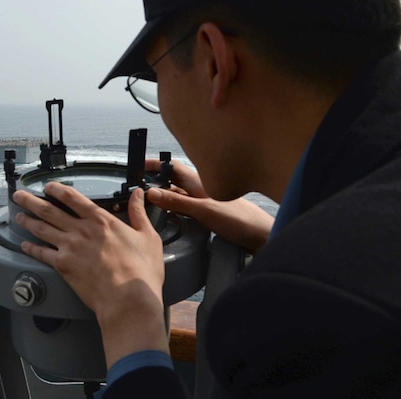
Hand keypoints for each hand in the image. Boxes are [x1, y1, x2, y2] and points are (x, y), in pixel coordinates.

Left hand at [14, 183, 169, 366]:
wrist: (128, 299)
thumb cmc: (140, 271)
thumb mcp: (147, 236)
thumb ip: (139, 213)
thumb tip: (138, 195)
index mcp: (101, 221)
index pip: (73, 198)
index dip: (57, 189)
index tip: (48, 186)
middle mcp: (81, 230)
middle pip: (50, 210)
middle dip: (31, 201)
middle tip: (19, 195)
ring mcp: (70, 247)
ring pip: (42, 229)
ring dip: (28, 221)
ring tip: (18, 215)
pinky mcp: (63, 266)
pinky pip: (42, 254)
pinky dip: (31, 248)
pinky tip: (24, 245)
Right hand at [145, 159, 273, 252]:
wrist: (263, 236)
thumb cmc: (240, 220)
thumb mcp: (203, 210)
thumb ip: (177, 202)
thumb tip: (151, 193)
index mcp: (199, 182)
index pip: (172, 167)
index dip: (156, 164)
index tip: (139, 165)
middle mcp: (201, 188)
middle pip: (173, 180)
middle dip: (156, 180)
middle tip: (137, 185)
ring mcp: (205, 201)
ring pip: (178, 194)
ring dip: (164, 195)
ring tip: (147, 200)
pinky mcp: (210, 214)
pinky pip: (185, 206)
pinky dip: (174, 208)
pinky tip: (168, 215)